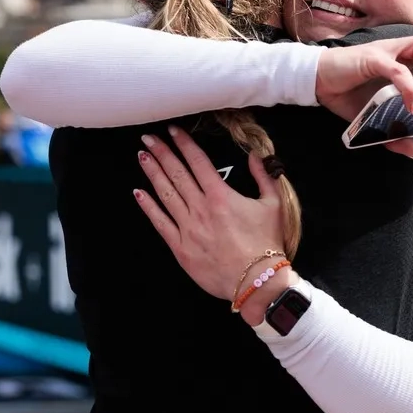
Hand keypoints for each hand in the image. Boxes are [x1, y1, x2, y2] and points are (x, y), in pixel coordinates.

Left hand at [132, 125, 295, 323]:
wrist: (257, 282)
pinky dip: (148, 207)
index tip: (173, 131)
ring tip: (142, 157)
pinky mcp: (181, 248)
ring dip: (152, 173)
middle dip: (161, 153)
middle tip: (148, 138)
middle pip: (177, 173)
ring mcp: (188, 228)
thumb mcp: (274, 205)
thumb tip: (254, 155)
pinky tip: (138, 193)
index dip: (184, 144)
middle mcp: (201, 208)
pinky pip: (160, 223)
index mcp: (221, 196)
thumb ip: (264, 176)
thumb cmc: (267, 243)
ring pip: (165, 194)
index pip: (198, 162)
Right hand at [315, 35, 412, 157]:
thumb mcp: (376, 119)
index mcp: (408, 62)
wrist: (318, 82)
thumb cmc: (348, 94)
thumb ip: (394, 134)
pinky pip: (397, 67)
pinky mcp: (373, 57)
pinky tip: (410, 104)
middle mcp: (402, 52)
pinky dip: (408, 85)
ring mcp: (389, 51)